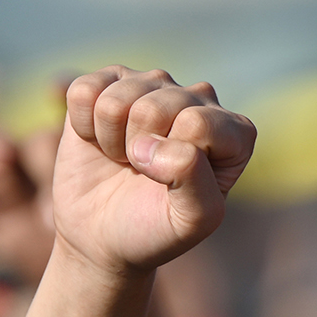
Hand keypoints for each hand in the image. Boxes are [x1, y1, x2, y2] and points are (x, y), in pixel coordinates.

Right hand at [53, 68, 253, 275]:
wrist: (104, 234)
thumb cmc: (157, 228)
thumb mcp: (190, 220)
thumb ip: (194, 184)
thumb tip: (153, 146)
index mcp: (234, 132)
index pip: (199, 123)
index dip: (173, 159)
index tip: (173, 183)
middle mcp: (198, 99)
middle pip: (154, 109)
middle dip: (138, 152)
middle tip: (144, 173)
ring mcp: (153, 85)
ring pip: (116, 100)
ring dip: (111, 141)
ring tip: (126, 159)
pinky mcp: (110, 81)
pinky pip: (84, 91)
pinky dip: (82, 125)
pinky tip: (101, 141)